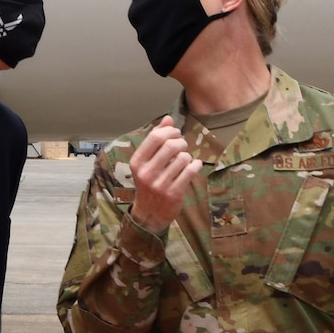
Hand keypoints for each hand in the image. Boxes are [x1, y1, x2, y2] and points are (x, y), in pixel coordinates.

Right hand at [128, 116, 200, 232]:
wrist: (149, 213)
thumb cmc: (149, 183)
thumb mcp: (146, 161)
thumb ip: (156, 139)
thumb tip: (168, 119)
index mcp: (137, 162)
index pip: (155, 137)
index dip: (170, 131)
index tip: (175, 134)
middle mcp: (146, 173)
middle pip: (171, 145)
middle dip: (181, 142)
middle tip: (182, 146)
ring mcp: (160, 184)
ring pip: (183, 158)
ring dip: (188, 156)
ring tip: (185, 160)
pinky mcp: (173, 193)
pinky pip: (190, 171)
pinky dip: (195, 165)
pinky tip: (194, 166)